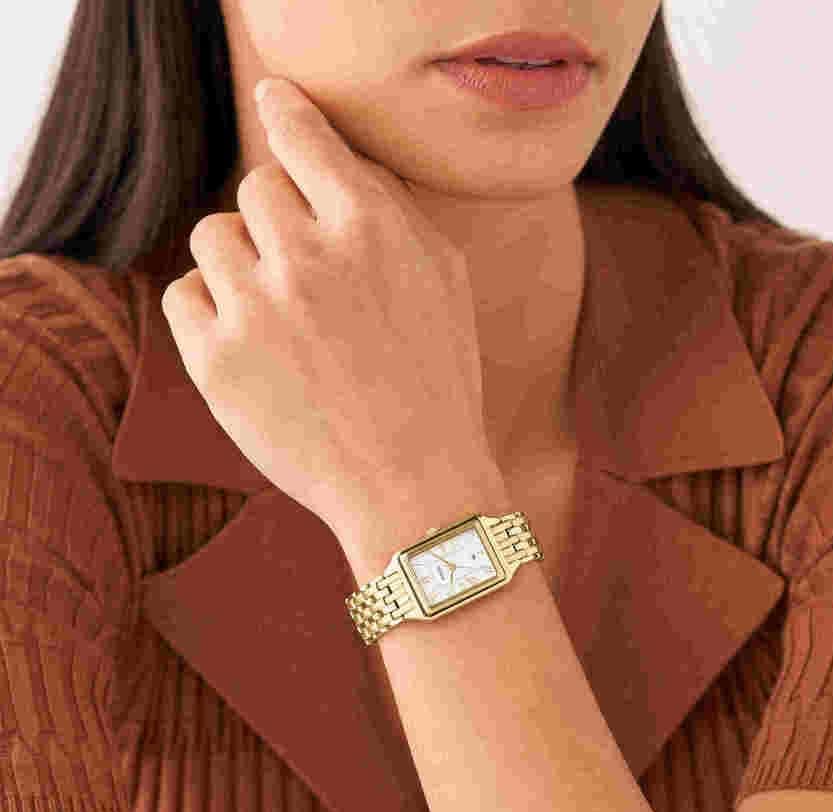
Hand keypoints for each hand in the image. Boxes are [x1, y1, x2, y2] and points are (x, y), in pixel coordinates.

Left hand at [160, 77, 492, 532]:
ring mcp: (257, 309)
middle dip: (277, 221)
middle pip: (254, 187)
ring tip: (279, 312)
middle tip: (305, 272)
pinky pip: (186, 295)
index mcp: (371, 228)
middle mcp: (309, 257)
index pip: (302, 137)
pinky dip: (211, 308)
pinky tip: (252, 341)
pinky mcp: (217, 361)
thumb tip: (342, 161)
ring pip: (213, 235)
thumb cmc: (438, 382)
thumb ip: (392, 209)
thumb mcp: (444, 280)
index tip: (275, 104)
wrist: (413, 484)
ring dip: (241, 261)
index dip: (285, 115)